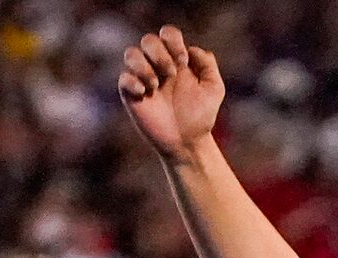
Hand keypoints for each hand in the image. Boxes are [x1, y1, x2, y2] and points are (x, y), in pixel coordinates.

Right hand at [119, 25, 224, 159]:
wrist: (188, 143)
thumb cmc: (200, 116)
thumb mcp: (214, 89)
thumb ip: (208, 65)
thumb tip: (192, 49)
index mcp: (176, 60)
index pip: (167, 34)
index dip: (173, 40)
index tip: (183, 61)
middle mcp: (157, 66)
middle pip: (148, 40)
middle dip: (159, 53)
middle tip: (171, 74)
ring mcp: (143, 80)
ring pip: (131, 54)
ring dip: (144, 66)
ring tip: (156, 86)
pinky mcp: (132, 95)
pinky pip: (123, 78)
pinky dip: (132, 82)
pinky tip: (145, 94)